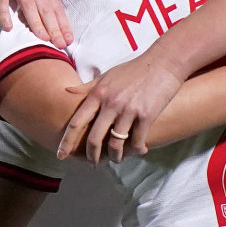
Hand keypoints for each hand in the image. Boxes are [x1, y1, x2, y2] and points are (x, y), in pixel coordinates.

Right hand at [0, 0, 72, 45]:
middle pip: (46, 5)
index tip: (69, 39)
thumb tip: (55, 3)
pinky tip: (9, 27)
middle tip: (60, 44)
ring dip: (36, 21)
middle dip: (55, 26)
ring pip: (29, 2)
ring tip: (43, 38)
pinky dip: (5, 12)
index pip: (55, 3)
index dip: (63, 22)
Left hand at [59, 51, 185, 163]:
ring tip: (116, 160)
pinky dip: (136, 150)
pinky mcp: (146, 115)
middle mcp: (110, 103)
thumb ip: (87, 87)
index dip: (67, 141)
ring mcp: (128, 110)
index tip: (60, 154)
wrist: (164, 62)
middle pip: (94, 138)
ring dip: (115, 157)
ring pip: (115, 144)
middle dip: (91, 156)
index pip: (76, 122)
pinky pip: (137, 141)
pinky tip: (139, 151)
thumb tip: (65, 91)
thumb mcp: (107, 75)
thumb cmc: (134, 69)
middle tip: (92, 164)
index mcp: (98, 93)